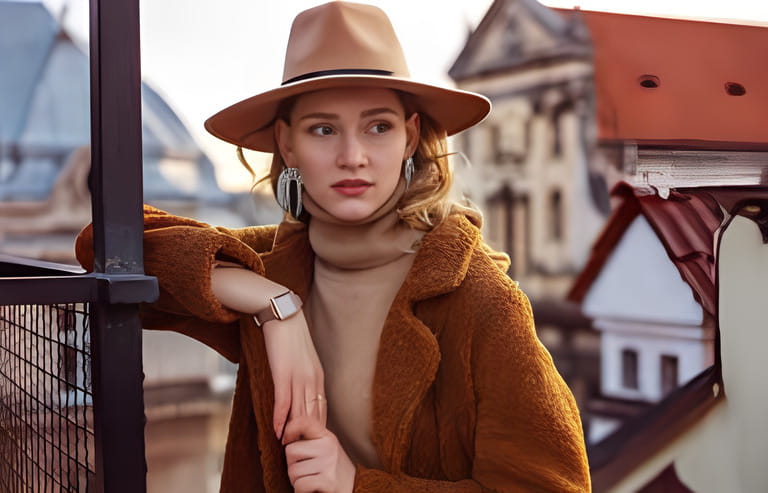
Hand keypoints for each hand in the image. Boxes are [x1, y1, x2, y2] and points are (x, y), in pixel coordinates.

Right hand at [263, 311, 326, 437]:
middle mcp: (312, 379)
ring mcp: (298, 376)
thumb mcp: (303, 359)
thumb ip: (303, 376)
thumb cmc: (290, 336)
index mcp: (318, 376)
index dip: (317, 426)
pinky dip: (281, 417)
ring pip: (298, 410)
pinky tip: (277, 430)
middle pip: (312, 413)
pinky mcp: (283, 373)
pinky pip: (283, 400)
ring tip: (288, 447)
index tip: (313, 440)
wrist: (282, 314)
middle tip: (302, 450)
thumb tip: (299, 391)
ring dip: (293, 431)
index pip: (321, 408)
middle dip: (308, 434)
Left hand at [283, 415, 355, 492]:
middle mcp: (329, 447)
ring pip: (293, 471)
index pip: (304, 422)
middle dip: (292, 465)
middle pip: (291, 450)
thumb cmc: (332, 473)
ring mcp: (329, 463)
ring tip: (311, 480)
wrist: (354, 490)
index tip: (286, 440)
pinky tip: (312, 489)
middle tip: (306, 472)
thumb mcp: (325, 451)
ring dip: (297, 481)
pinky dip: (301, 491)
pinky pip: (300, 485)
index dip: (290, 429)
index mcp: (327, 437)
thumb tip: (284, 434)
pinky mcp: (328, 481)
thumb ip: (310, 441)